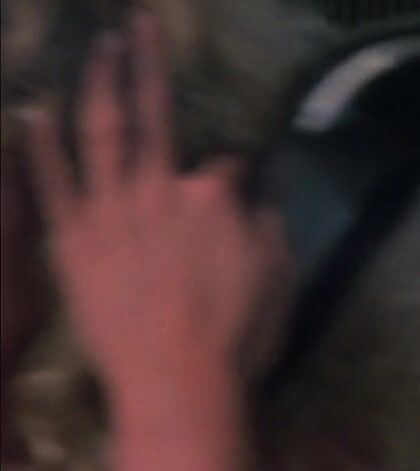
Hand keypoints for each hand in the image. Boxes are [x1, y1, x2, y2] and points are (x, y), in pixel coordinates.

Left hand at [24, 12, 286, 395]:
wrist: (177, 382)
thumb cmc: (239, 336)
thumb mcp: (280, 277)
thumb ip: (267, 228)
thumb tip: (257, 198)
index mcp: (213, 196)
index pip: (224, 166)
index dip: (234, 175)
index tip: (240, 188)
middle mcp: (159, 187)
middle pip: (153, 114)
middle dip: (147, 63)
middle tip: (140, 22)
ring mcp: (110, 211)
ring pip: (99, 132)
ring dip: (97, 82)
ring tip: (97, 46)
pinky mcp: (72, 240)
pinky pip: (53, 183)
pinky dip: (42, 145)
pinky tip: (36, 111)